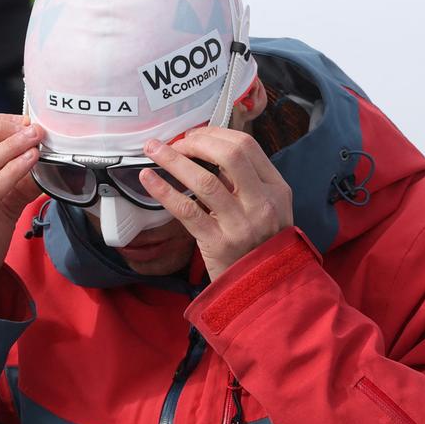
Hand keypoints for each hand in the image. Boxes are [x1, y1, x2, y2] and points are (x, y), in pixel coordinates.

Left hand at [139, 127, 293, 280]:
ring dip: (173, 160)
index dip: (215, 134)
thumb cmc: (260, 245)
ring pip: (204, 180)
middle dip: (197, 142)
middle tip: (176, 143)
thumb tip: (209, 149)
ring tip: (152, 149)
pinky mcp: (217, 243)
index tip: (194, 136)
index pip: (247, 146)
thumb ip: (248, 181)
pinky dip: (164, 190)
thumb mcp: (269, 209)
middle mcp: (262, 204)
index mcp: (276, 189)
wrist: (263, 290)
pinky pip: (186, 210)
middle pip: (229, 155)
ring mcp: (240, 224)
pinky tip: (148, 179)